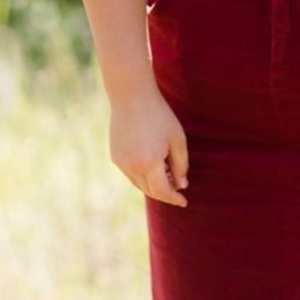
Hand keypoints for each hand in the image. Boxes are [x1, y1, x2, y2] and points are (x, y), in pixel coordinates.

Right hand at [109, 85, 188, 206]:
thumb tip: (181, 185)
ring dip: (153, 184)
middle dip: (165, 192)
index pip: (163, 191)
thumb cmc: (159, 116)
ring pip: (139, 183)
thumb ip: (181, 165)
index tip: (184, 202)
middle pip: (150, 190)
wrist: (131, 97)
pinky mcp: (115, 156)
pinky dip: (143, 175)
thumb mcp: (177, 140)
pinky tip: (153, 164)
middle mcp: (132, 167)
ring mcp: (121, 162)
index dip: (174, 198)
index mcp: (149, 163)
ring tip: (167, 173)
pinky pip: (131, 173)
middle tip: (178, 186)